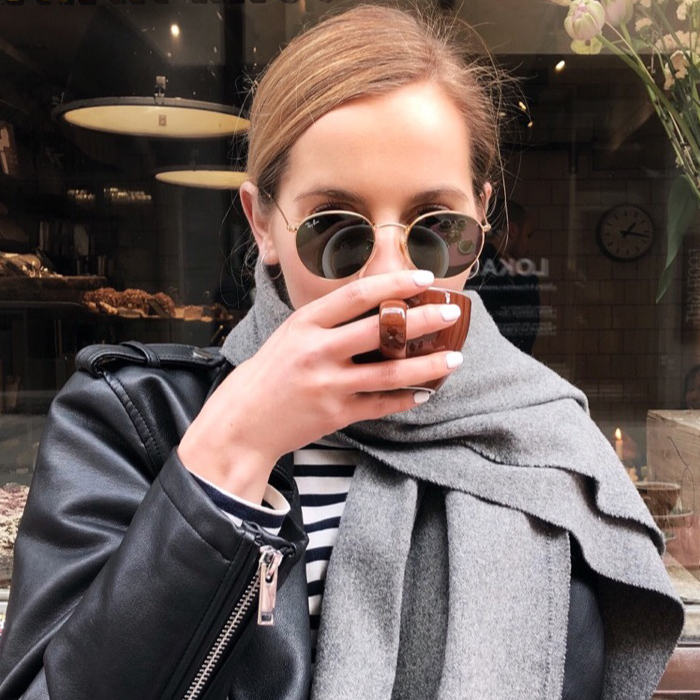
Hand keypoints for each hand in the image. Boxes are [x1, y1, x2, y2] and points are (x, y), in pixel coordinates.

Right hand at [176, 269, 464, 502]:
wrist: (244, 421)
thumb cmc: (271, 372)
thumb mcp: (292, 334)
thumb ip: (329, 321)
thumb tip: (379, 304)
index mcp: (305, 323)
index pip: (357, 295)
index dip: (394, 284)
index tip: (423, 277)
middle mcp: (317, 351)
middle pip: (381, 330)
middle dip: (423, 319)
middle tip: (451, 312)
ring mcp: (329, 385)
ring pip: (391, 374)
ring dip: (428, 366)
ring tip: (455, 358)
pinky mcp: (337, 414)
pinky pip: (382, 405)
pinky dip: (407, 399)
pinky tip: (426, 391)